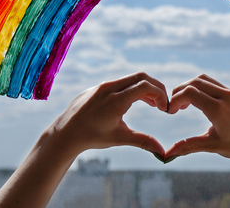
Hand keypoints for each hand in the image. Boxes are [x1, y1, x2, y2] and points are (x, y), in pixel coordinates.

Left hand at [45, 72, 168, 161]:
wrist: (65, 133)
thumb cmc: (92, 137)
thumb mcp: (120, 138)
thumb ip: (143, 141)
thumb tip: (163, 153)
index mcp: (116, 100)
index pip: (146, 86)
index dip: (160, 95)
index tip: (164, 108)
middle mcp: (109, 88)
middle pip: (141, 77)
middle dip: (156, 88)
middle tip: (162, 103)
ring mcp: (102, 86)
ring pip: (130, 79)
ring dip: (144, 88)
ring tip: (152, 104)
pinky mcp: (96, 87)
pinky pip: (118, 83)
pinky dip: (131, 89)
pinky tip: (133, 102)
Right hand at [164, 74, 229, 207]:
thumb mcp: (212, 146)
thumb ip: (188, 146)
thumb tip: (166, 155)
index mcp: (219, 109)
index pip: (190, 92)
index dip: (175, 99)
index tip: (170, 112)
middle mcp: (226, 96)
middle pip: (194, 82)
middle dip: (179, 92)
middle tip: (174, 108)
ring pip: (203, 79)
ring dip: (190, 88)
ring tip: (184, 105)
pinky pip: (212, 83)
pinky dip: (200, 88)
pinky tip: (197, 103)